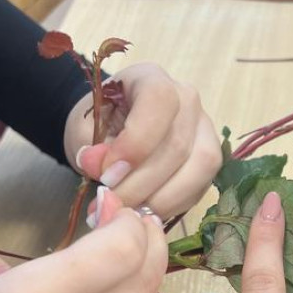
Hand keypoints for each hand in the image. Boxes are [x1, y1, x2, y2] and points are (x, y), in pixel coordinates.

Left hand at [64, 62, 222, 219]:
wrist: (111, 131)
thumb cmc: (98, 125)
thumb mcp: (83, 130)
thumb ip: (90, 147)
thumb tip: (101, 168)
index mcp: (151, 79)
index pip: (159, 102)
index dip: (135, 143)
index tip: (105, 174)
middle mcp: (187, 100)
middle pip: (177, 145)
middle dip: (139, 183)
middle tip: (109, 203)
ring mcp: (204, 129)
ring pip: (197, 168)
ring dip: (158, 199)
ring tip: (126, 213)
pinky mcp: (209, 160)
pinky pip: (199, 187)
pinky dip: (170, 206)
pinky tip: (143, 211)